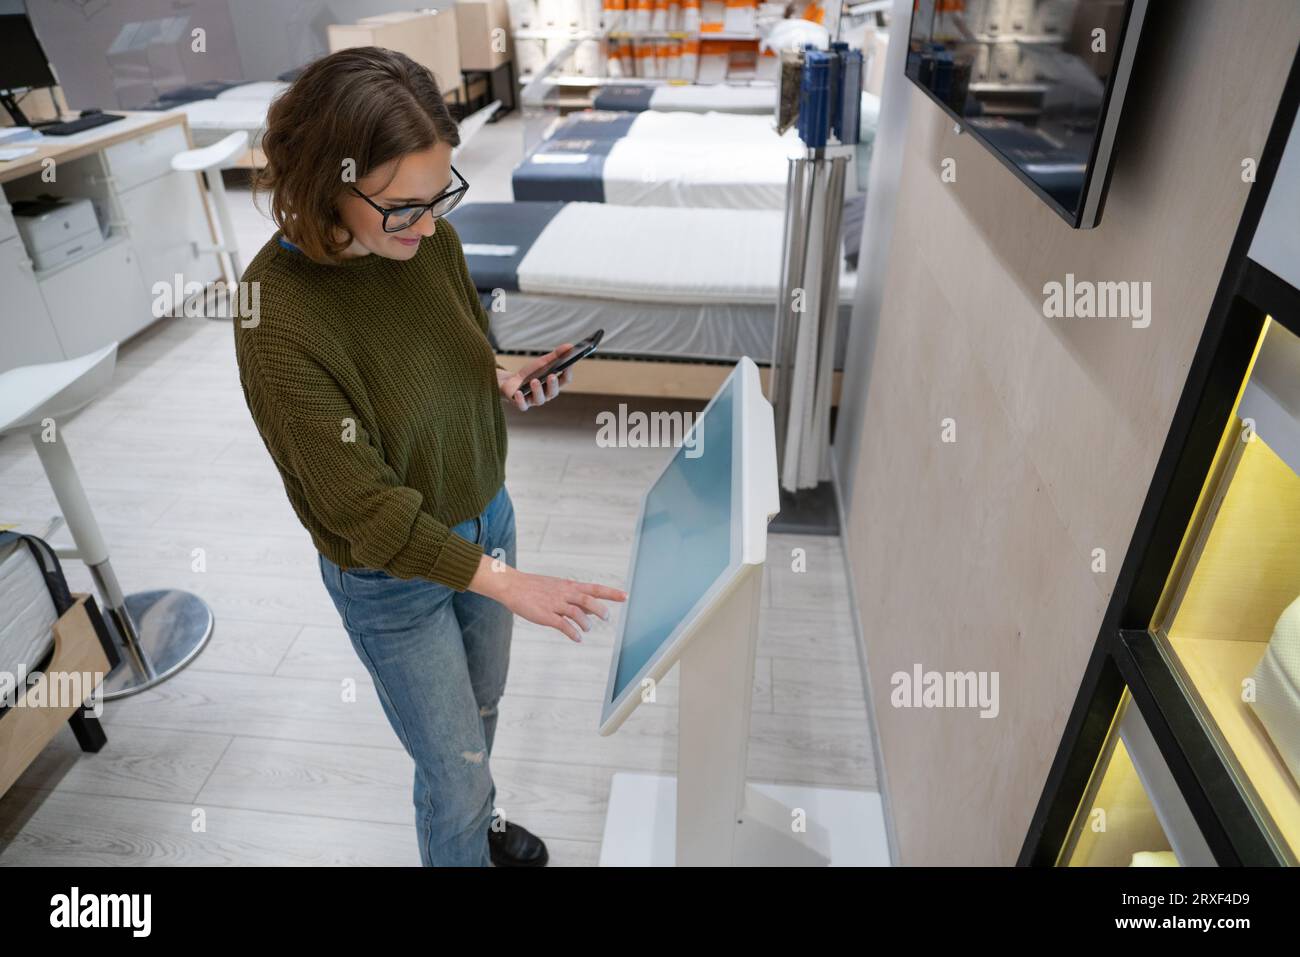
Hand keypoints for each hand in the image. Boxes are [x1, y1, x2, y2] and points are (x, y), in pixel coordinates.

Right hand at [468, 555, 626, 641]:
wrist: (513, 586)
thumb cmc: (536, 588)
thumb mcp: (559, 588)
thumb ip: (576, 598)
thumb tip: (594, 609)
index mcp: (569, 586)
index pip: (594, 588)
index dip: (610, 592)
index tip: (625, 596)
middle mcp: (564, 593)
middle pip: (587, 599)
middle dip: (600, 609)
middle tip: (607, 617)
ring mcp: (555, 604)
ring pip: (576, 612)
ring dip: (585, 623)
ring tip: (587, 630)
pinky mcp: (545, 615)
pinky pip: (562, 625)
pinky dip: (573, 633)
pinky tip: (577, 638)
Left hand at [498, 343, 574, 410]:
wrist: (512, 382)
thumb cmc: (530, 374)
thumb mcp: (543, 363)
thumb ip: (556, 355)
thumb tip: (570, 346)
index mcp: (554, 384)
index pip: (565, 380)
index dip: (567, 372)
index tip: (569, 364)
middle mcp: (547, 394)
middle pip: (553, 392)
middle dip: (553, 384)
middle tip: (552, 375)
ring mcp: (534, 400)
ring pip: (539, 399)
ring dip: (537, 390)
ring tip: (534, 381)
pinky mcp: (522, 404)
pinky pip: (523, 405)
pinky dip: (521, 400)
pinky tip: (519, 393)